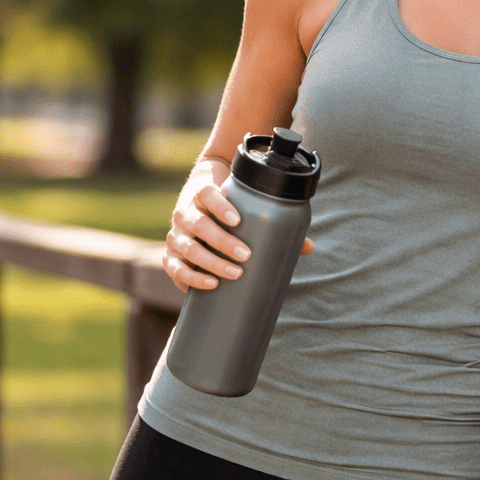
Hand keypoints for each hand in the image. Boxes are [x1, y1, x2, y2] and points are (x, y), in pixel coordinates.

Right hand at [163, 159, 314, 292]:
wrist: (197, 202)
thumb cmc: (228, 206)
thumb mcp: (243, 206)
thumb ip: (272, 223)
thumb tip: (308, 247)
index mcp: (201, 194)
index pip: (207, 194)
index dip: (220, 206)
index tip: (238, 220)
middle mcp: (185, 213)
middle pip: (198, 225)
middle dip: (222, 241)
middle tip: (245, 255)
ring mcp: (176, 234)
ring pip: (187, 248)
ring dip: (210, 262)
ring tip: (233, 273)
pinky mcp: (170, 255)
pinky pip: (175, 268)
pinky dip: (191, 278)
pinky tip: (210, 284)